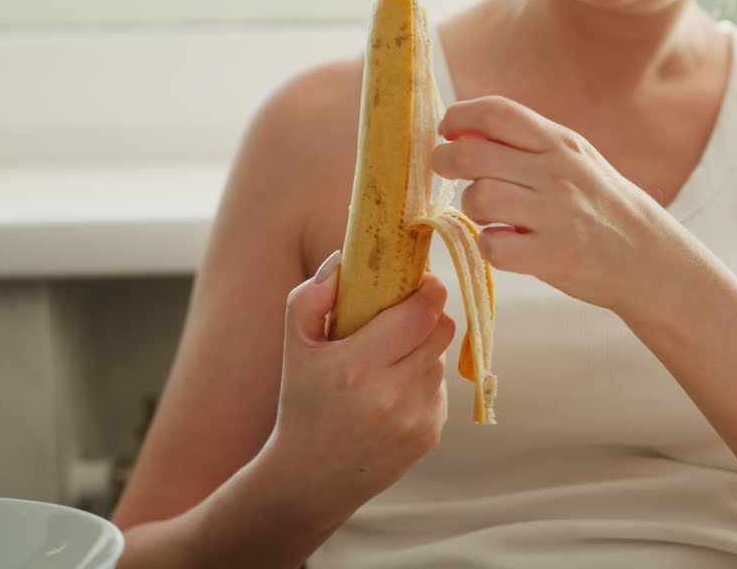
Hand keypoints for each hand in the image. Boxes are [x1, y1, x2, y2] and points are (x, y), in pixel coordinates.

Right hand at [265, 251, 455, 517]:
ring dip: (424, 348)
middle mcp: (391, 394)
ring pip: (441, 357)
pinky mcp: (429, 434)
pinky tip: (393, 391)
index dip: (427, 289)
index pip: (422, 312)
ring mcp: (415, 417)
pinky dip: (423, 380)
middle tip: (407, 312)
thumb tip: (345, 259)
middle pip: (442, 329)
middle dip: (428, 314)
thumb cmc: (302, 403)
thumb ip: (313, 296)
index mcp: (356, 366)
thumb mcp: (294, 346)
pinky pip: (440, 388)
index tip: (418, 280)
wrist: (310, 478)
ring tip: (390, 357)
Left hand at [432, 95, 683, 316]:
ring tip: (488, 213)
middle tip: (445, 170)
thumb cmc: (600, 203)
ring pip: (478, 197)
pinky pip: (492, 245)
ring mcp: (554, 214)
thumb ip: (525, 142)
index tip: (447, 130)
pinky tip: (506, 243)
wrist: (647, 254)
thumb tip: (462, 132)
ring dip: (471, 207)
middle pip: (472, 154)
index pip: (496, 112)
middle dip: (444, 161)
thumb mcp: (573, 157)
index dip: (459, 117)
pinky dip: (490, 245)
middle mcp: (555, 172)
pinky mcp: (551, 255)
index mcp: (559, 142)